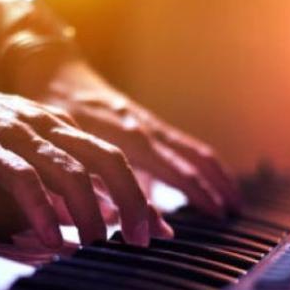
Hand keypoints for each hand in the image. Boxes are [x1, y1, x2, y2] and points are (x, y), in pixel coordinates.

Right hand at [0, 66, 171, 247]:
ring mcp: (17, 134)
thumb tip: (88, 210)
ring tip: (97, 245)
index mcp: (59, 126)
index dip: (140, 194)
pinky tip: (52, 237)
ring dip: (90, 211)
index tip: (159, 228)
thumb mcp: (20, 144)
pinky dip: (41, 210)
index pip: (113, 159)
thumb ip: (53, 173)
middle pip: (106, 161)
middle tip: (142, 239)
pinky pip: (22, 179)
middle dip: (132, 201)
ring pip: (70, 171)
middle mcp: (47, 126)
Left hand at [18, 59, 241, 217]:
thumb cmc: (56, 115)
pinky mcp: (145, 122)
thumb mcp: (70, 154)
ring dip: (216, 173)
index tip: (220, 216)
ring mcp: (148, 123)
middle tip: (237, 213)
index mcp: (129, 137)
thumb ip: (102, 187)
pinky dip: (199, 162)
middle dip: (219, 184)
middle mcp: (145, 128)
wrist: (52, 71)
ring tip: (232, 199)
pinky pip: (182, 143)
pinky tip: (204, 177)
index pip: (177, 169)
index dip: (199, 194)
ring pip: (193, 149)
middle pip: (195, 157)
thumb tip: (130, 218)